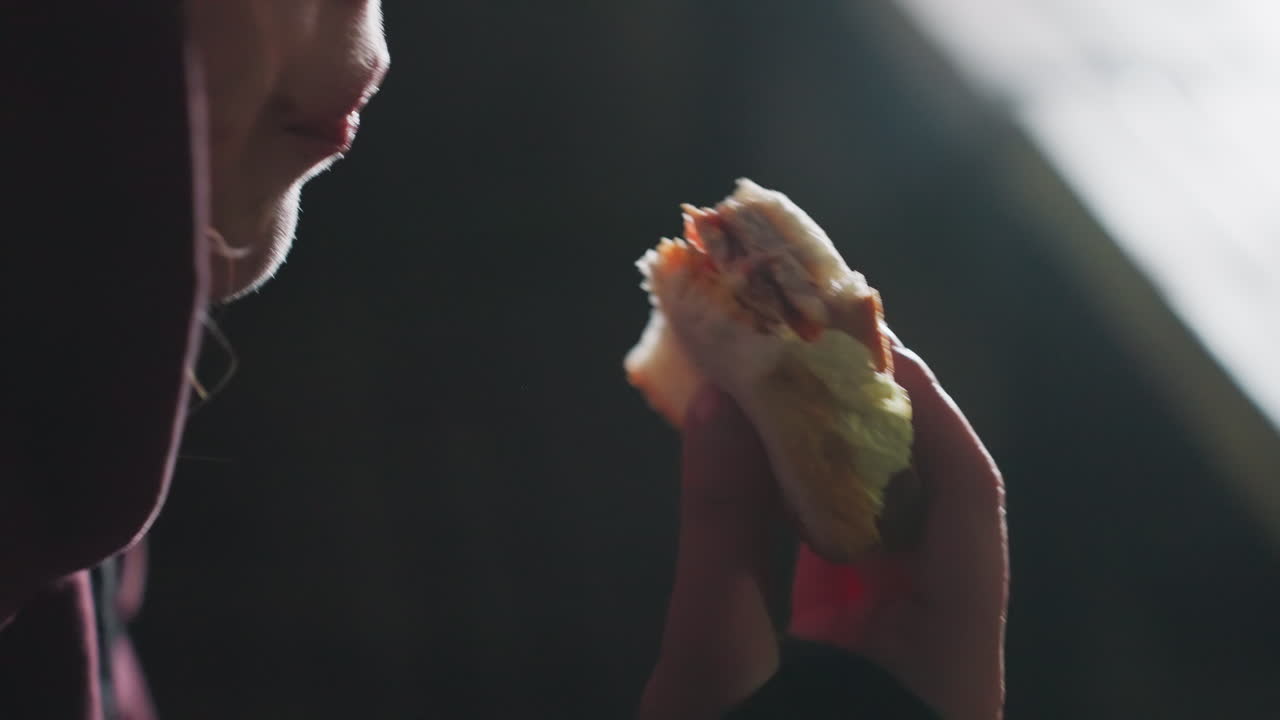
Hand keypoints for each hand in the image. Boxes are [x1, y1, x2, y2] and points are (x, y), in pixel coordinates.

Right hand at [640, 343, 1007, 719]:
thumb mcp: (720, 653)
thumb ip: (722, 528)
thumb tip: (723, 405)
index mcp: (951, 662)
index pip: (966, 499)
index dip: (927, 412)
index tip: (876, 345)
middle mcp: (939, 643)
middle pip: (927, 502)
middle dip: (872, 421)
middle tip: (816, 350)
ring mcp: (894, 645)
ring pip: (882, 523)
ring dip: (834, 455)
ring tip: (786, 387)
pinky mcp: (849, 645)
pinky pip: (840, 554)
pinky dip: (804, 502)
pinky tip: (765, 458)